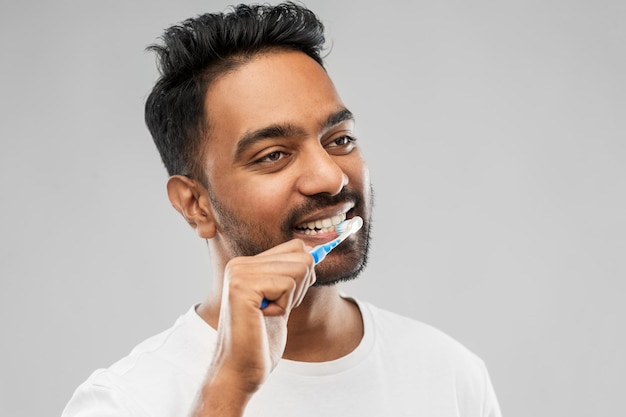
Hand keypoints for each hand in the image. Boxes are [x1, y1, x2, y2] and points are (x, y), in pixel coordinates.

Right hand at [193, 239, 314, 415]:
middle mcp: (239, 263)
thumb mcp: (281, 299)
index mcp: (246, 263)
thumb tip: (316, 251)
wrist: (240, 371)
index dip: (302, 275)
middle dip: (299, 289)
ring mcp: (239, 273)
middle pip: (302, 256)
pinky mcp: (243, 287)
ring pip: (299, 268)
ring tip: (267, 314)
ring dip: (291, 298)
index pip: (296, 246)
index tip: (284, 299)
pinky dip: (284, 306)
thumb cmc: (261, 341)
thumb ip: (292, 273)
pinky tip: (263, 318)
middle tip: (274, 309)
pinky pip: (288, 284)